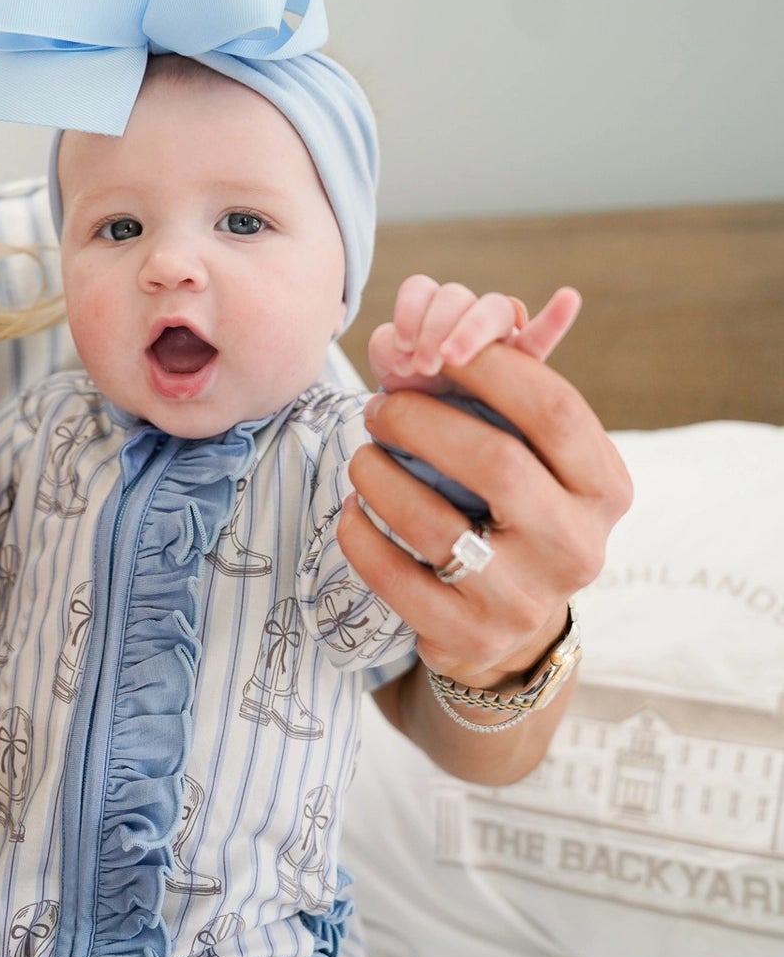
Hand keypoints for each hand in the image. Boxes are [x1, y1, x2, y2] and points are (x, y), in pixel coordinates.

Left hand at [339, 342, 630, 687]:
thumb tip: (485, 319)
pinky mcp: (470, 637)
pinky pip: (396, 577)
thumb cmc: (516, 511)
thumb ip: (517, 397)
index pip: (555, 410)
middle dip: (420, 421)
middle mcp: (578, 548)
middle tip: (377, 407)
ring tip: (361, 457)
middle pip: (495, 462)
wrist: (512, 624)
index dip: (489, 368)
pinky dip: (361, 536)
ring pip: (434, 523)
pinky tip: (353, 512)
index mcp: (605, 489)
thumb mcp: (540, 461)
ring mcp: (525, 601)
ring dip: (379, 477)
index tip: (435, 349)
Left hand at [369, 276, 580, 393]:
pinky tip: (567, 299)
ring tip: (451, 361)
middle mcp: (466, 319)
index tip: (401, 347)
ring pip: (493, 308)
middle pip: (456, 295)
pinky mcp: (525, 365)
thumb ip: (388, 350)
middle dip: (436, 326)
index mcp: (429, 315)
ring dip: (470, 330)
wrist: (435, 442)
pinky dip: (554, 319)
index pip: (422, 289)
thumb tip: (397, 345)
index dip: (409, 310)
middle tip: (424, 364)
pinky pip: (542, 337)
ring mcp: (499, 339)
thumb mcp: (391, 374)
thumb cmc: (412, 398)